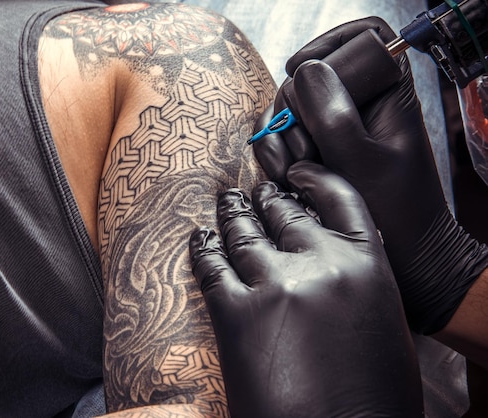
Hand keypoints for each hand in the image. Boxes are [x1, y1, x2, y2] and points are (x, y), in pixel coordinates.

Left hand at [189, 162, 422, 417]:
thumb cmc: (372, 394)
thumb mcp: (383, 323)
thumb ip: (358, 279)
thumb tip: (334, 258)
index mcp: (366, 265)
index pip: (339, 200)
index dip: (312, 180)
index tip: (294, 174)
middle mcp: (319, 264)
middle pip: (283, 214)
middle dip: (265, 201)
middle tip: (252, 193)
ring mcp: (274, 285)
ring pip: (243, 233)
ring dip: (231, 215)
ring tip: (225, 204)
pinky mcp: (235, 313)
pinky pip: (211, 266)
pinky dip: (203, 248)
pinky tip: (200, 239)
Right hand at [253, 17, 487, 333]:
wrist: (399, 257)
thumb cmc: (396, 214)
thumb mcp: (363, 164)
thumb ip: (334, 115)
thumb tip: (306, 71)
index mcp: (385, 94)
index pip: (361, 37)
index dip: (328, 44)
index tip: (300, 68)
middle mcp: (356, 106)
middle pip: (308, 78)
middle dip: (294, 112)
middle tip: (307, 152)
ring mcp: (333, 130)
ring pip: (287, 110)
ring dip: (279, 139)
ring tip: (291, 172)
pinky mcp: (315, 152)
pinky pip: (281, 137)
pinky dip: (274, 153)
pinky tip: (282, 177)